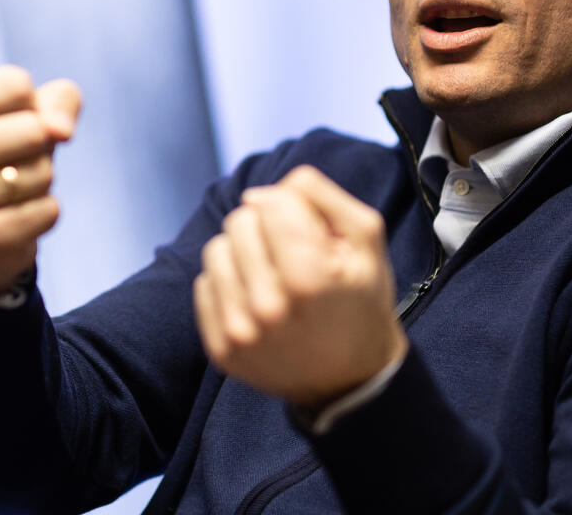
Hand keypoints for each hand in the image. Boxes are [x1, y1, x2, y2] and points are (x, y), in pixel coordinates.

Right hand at [0, 66, 81, 295]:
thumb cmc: (9, 154)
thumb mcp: (33, 113)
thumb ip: (59, 100)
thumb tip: (61, 130)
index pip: (15, 86)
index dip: (32, 105)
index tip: (9, 125)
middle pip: (34, 129)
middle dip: (42, 147)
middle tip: (15, 162)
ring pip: (43, 173)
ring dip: (42, 181)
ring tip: (12, 190)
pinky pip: (48, 210)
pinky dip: (46, 212)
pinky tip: (17, 217)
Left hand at [193, 165, 407, 409]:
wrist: (352, 379)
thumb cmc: (361, 300)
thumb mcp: (366, 240)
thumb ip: (321, 196)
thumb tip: (257, 193)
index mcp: (307, 280)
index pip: (271, 204)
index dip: (294, 208)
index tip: (312, 232)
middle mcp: (267, 309)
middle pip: (239, 222)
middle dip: (266, 227)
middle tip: (292, 254)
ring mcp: (240, 334)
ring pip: (216, 250)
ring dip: (243, 252)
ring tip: (273, 273)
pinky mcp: (222, 350)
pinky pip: (204, 285)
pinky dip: (230, 283)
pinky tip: (257, 298)